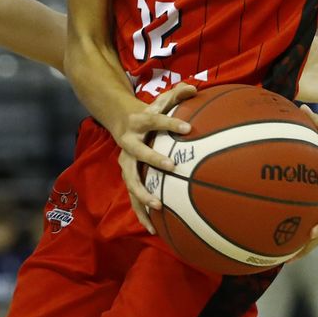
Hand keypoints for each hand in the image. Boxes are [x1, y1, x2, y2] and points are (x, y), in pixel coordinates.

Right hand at [112, 83, 196, 234]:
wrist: (120, 122)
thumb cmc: (148, 113)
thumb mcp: (160, 102)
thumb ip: (177, 94)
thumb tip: (196, 87)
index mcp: (139, 124)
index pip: (156, 121)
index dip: (170, 124)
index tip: (188, 128)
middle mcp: (129, 143)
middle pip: (138, 153)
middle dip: (153, 159)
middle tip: (172, 167)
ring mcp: (126, 162)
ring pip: (131, 180)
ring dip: (143, 194)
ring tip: (158, 207)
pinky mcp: (128, 177)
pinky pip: (134, 197)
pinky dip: (142, 213)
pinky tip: (154, 229)